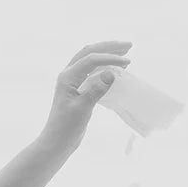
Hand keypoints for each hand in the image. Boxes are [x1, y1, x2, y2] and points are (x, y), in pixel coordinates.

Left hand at [39, 40, 132, 154]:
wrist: (58, 140)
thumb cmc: (67, 126)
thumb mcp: (82, 108)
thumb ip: (96, 90)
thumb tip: (111, 73)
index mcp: (68, 76)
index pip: (91, 60)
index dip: (110, 58)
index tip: (128, 62)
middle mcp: (69, 74)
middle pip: (89, 52)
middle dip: (109, 47)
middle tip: (129, 46)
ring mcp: (73, 81)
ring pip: (90, 60)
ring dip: (107, 54)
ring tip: (124, 53)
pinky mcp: (78, 89)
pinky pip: (92, 71)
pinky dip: (105, 67)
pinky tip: (115, 70)